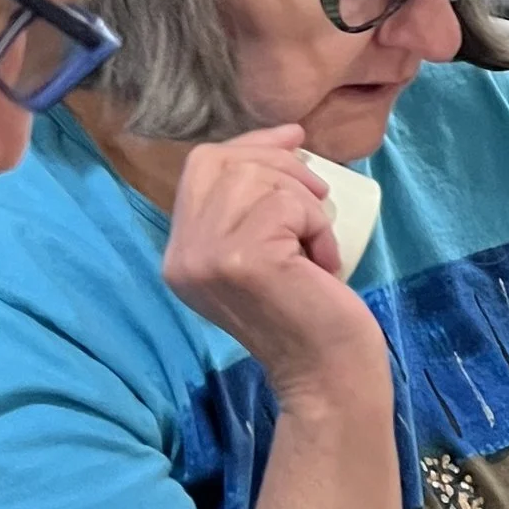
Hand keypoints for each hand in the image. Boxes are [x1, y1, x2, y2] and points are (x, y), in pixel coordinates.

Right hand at [162, 129, 387, 406]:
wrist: (327, 374)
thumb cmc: (311, 311)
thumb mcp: (269, 246)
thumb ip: (256, 200)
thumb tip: (288, 133)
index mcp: (180, 253)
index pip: (201, 166)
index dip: (251, 145)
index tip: (296, 143)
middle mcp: (181, 255)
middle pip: (223, 162)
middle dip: (281, 165)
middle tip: (317, 199)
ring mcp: (206, 257)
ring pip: (257, 178)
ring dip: (305, 203)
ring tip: (316, 245)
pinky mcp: (242, 259)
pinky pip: (287, 206)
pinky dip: (318, 226)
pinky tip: (322, 265)